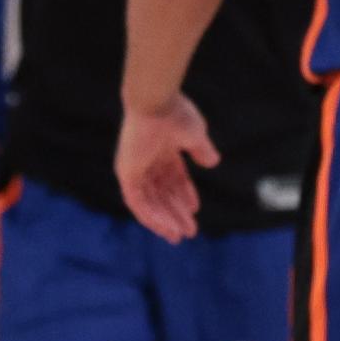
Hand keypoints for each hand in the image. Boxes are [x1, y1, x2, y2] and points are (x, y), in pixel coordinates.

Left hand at [115, 91, 217, 243]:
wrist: (156, 104)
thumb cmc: (175, 114)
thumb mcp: (195, 135)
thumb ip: (202, 150)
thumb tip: (213, 163)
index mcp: (161, 149)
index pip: (172, 177)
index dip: (184, 194)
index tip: (195, 210)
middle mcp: (145, 160)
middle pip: (162, 193)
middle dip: (175, 212)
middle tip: (189, 231)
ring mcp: (134, 168)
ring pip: (149, 201)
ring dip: (164, 219)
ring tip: (179, 235)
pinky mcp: (126, 174)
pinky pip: (137, 202)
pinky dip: (151, 216)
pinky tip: (166, 229)